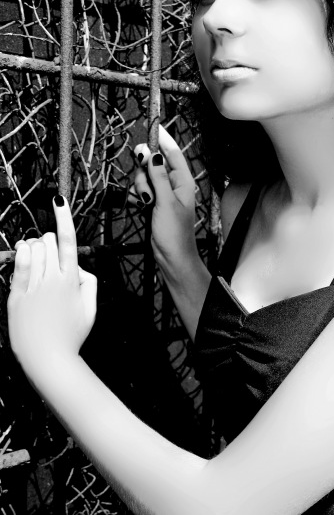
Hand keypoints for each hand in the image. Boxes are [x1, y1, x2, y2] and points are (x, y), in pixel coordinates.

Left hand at [7, 196, 96, 371]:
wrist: (48, 359)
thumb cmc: (72, 335)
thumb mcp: (91, 309)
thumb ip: (90, 282)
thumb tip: (79, 267)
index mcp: (71, 280)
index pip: (67, 240)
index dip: (64, 217)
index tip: (59, 199)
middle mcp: (51, 279)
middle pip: (47, 241)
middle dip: (49, 239)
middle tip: (50, 251)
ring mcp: (32, 287)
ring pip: (32, 250)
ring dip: (35, 246)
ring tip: (37, 255)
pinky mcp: (16, 295)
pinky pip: (17, 264)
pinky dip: (21, 254)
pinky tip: (24, 252)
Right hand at [130, 124, 197, 268]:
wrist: (172, 258)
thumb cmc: (175, 233)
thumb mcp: (165, 202)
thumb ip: (158, 177)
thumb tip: (152, 155)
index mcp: (183, 181)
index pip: (173, 153)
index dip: (163, 139)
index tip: (153, 127)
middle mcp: (173, 185)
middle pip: (153, 164)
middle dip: (145, 174)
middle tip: (146, 187)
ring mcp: (163, 194)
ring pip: (144, 178)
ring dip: (140, 188)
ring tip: (146, 203)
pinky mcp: (154, 203)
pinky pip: (140, 191)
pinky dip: (137, 197)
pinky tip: (139, 207)